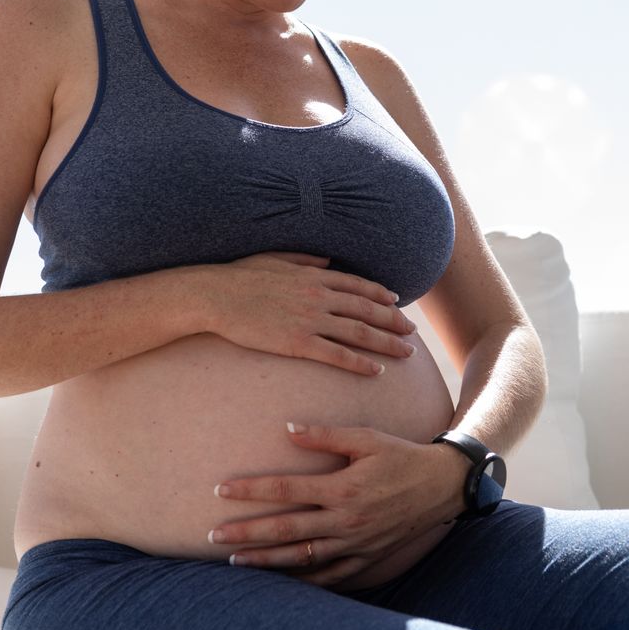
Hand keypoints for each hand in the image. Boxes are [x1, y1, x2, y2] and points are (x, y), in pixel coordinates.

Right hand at [205, 251, 416, 376]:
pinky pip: (337, 355)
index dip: (381, 294)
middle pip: (367, 309)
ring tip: (406, 353)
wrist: (216, 295)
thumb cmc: (240, 276)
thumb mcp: (275, 258)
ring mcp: (310, 320)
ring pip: (359, 332)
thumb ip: (304, 259)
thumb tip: (326, 260)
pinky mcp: (298, 343)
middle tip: (412, 332)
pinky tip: (376, 371)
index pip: (357, 285)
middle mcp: (318, 296)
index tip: (397, 302)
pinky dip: (360, 363)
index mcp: (313, 275)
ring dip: (387, 343)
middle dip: (393, 321)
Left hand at [207, 422, 466, 585]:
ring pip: (302, 557)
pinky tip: (279, 582)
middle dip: (246, 533)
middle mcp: (345, 520)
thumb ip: (326, 435)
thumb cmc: (401, 455)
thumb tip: (287, 430)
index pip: (286, 490)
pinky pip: (329, 576)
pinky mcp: (365, 558)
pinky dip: (302, 581)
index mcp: (343, 487)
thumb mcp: (366, 437)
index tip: (220, 489)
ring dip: (266, 561)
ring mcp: (355, 544)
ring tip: (235, 562)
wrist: (442, 486)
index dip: (251, 489)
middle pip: (286, 529)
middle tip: (213, 536)